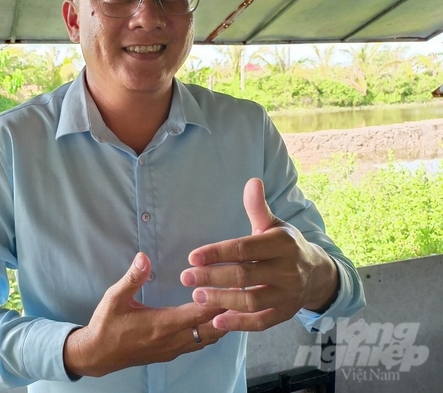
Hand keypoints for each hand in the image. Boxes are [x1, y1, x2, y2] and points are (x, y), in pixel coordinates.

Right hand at [64, 252, 226, 377]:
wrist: (97, 354)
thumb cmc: (107, 324)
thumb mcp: (115, 298)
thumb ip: (132, 278)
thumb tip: (143, 256)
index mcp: (162, 324)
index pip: (200, 313)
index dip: (218, 300)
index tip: (233, 285)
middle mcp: (173, 339)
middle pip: (213, 328)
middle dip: (228, 312)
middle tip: (243, 293)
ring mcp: (174, 349)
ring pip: (209, 338)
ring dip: (223, 323)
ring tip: (234, 303)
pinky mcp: (171, 353)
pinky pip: (200, 344)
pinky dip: (212, 331)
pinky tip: (215, 319)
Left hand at [180, 178, 337, 331]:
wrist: (318, 274)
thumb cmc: (286, 245)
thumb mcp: (275, 225)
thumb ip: (258, 207)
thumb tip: (252, 181)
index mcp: (282, 244)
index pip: (244, 249)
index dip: (217, 253)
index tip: (192, 257)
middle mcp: (287, 270)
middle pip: (245, 275)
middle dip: (212, 277)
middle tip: (186, 278)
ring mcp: (288, 294)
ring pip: (252, 300)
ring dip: (222, 300)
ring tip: (197, 296)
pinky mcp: (285, 314)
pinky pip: (261, 322)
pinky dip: (239, 323)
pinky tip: (216, 321)